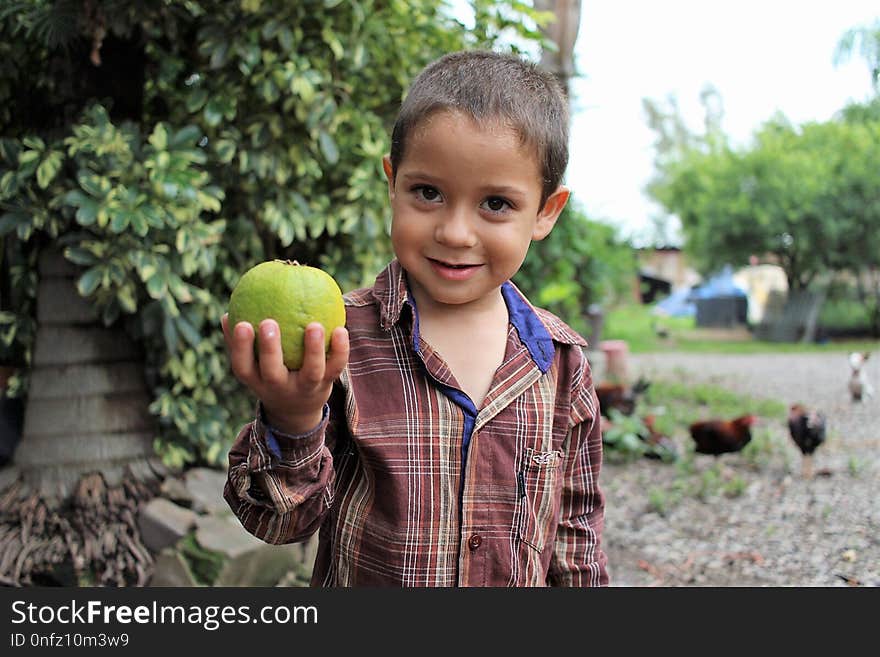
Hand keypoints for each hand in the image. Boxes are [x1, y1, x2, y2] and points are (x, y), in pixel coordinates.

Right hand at [222, 314, 348, 434]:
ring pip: (311, 372)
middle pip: (272, 371)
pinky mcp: (326, 385)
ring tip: (314, 325)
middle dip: (269, 348)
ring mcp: (304, 388)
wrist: (297, 410)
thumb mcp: (253, 366)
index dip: (240, 347)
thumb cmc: (269, 376)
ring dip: (313, 349)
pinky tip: (341, 329)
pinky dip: (340, 350)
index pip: (243, 366)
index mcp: (257, 380)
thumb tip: (226, 315)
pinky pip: (335, 367)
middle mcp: (279, 387)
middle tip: (268, 322)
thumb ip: (240, 344)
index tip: (241, 323)